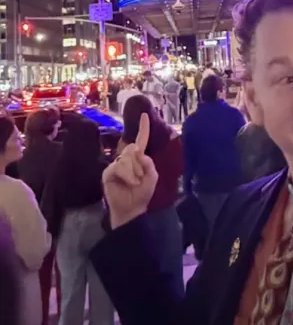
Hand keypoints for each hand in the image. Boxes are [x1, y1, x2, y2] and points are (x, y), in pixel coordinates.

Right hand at [102, 113, 157, 228]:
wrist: (131, 209)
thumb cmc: (142, 194)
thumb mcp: (152, 177)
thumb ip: (149, 163)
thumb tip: (138, 151)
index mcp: (138, 158)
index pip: (141, 140)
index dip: (143, 128)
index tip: (144, 114)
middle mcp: (126, 158)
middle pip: (134, 148)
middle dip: (140, 164)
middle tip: (140, 179)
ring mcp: (116, 164)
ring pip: (127, 158)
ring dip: (135, 173)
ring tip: (134, 184)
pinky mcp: (108, 172)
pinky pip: (120, 167)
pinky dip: (128, 176)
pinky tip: (128, 183)